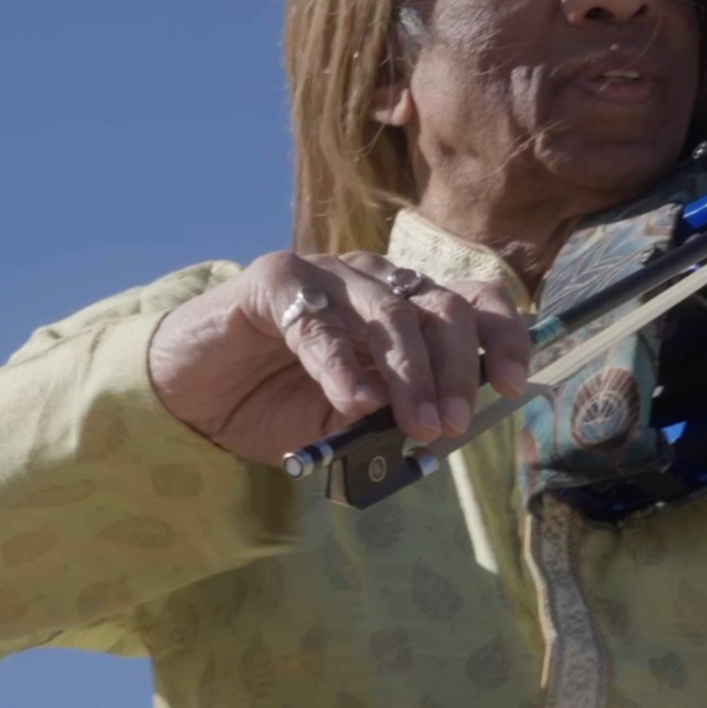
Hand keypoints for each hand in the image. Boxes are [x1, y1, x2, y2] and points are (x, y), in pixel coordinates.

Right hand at [147, 251, 532, 465]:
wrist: (193, 393)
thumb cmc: (280, 402)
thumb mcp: (353, 419)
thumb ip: (392, 418)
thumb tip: (437, 432)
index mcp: (407, 307)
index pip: (475, 303)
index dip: (504, 337)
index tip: (514, 386)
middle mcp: (375, 281)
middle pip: (441, 309)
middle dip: (456, 370)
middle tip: (451, 425)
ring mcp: (326, 275)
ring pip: (390, 312)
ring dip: (410, 374)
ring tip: (417, 425)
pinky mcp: (273, 281)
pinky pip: (317, 322)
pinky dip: (340, 366)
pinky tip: (353, 403)